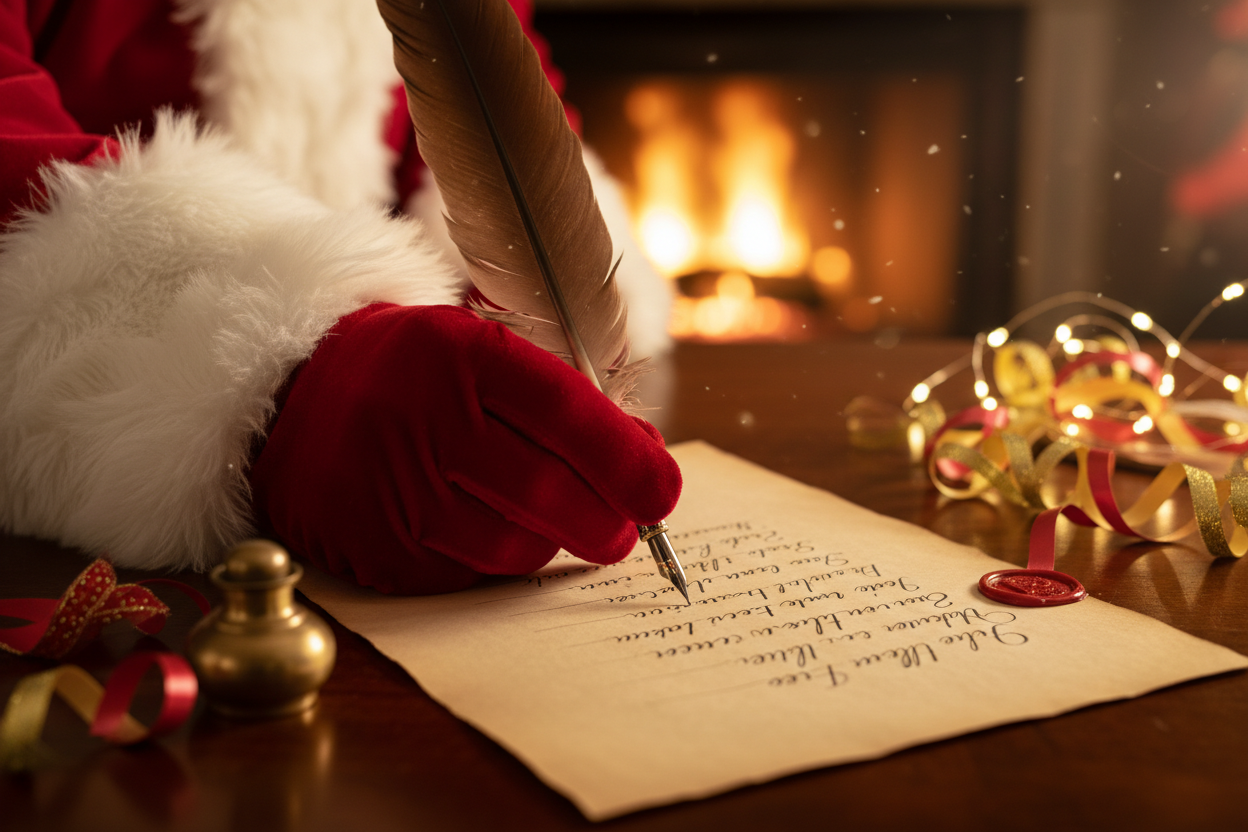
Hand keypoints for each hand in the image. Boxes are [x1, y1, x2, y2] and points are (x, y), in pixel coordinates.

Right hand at [248, 303, 680, 593]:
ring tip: (565, 524)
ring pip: (514, 545)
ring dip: (557, 542)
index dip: (629, 460)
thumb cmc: (417, 372)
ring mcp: (390, 492)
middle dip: (608, 521)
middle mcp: (418, 420)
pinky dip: (502, 561)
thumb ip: (561, 395)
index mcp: (457, 352)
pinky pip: (470, 575)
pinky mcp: (373, 551)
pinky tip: (495, 531)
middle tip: (629, 529)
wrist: (292, 398)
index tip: (663, 490)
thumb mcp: (481, 347)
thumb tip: (645, 461)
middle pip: (547, 492)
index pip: (567, 413)